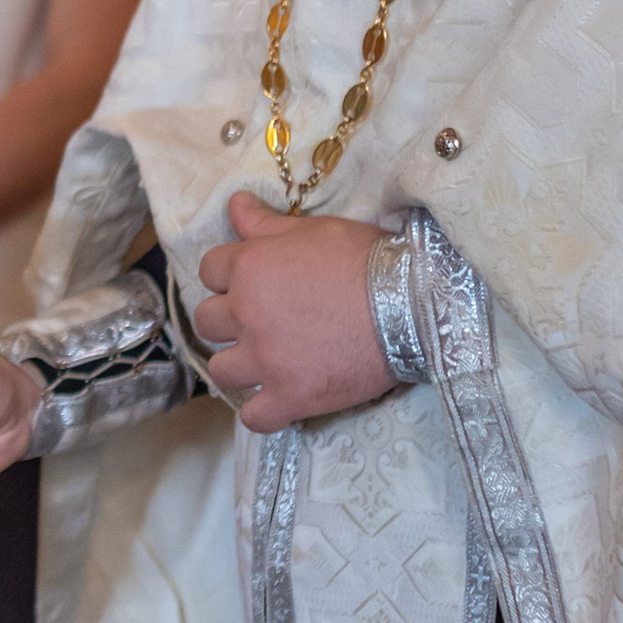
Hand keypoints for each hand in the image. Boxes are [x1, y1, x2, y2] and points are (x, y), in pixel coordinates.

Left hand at [193, 194, 390, 432]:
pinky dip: (263, 412)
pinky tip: (279, 400)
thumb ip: (266, 223)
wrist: (414, 303)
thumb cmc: (368, 259)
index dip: (229, 277)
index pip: (210, 270)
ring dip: (240, 366)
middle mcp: (248, 313)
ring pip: (221, 371)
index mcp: (250, 268)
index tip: (253, 284)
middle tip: (262, 322)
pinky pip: (253, 418)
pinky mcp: (291, 396)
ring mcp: (266, 359)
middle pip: (207, 321)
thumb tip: (234, 204)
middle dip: (229, 321)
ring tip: (268, 362)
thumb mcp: (316, 230)